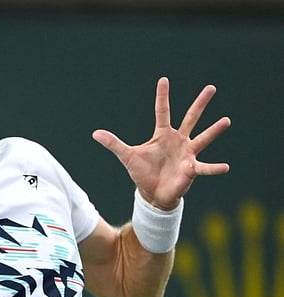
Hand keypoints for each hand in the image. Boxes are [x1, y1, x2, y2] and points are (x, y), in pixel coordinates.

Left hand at [92, 77, 230, 209]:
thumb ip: (113, 144)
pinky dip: (214, 168)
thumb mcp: (127, 156)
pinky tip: (226, 167)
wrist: (152, 193)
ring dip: (214, 131)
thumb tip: (95, 133)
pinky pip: (204, 168)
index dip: (162, 96)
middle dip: (200, 103)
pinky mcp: (191, 169)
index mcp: (163, 135)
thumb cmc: (142, 172)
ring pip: (202, 138)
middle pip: (190, 118)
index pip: (162, 111)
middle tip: (211, 88)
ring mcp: (187, 153)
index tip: (163, 79)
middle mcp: (178, 140)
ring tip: (225, 121)